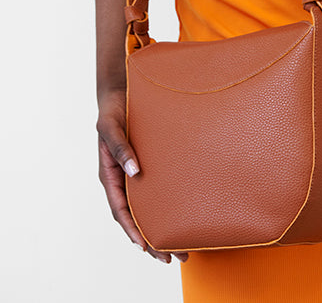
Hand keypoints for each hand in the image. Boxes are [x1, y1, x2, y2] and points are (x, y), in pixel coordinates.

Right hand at [97, 88, 187, 264]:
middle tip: (173, 257)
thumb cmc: (113, 110)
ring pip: (148, 209)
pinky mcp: (150, 165)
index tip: (146, 247)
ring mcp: (136, 174)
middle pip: (137, 217)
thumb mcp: (110, 127)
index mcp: (110, 175)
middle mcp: (124, 179)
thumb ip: (119, 148)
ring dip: (162, 229)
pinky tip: (183, 216)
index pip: (121, 211)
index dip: (132, 230)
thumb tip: (134, 172)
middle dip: (152, 241)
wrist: (122, 92)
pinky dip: (167, 208)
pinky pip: (158, 192)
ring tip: (182, 248)